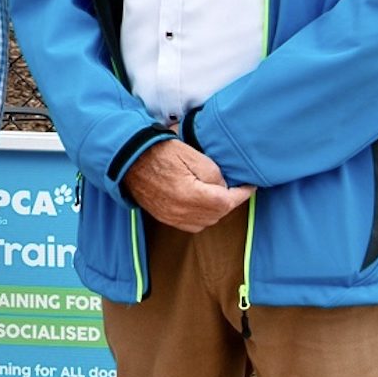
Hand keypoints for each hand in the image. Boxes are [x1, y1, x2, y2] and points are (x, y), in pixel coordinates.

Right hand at [122, 139, 253, 232]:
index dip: (242, 194)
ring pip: (206, 222)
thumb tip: (222, 188)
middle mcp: (181, 211)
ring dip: (216, 210)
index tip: (249, 186)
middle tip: (233, 187)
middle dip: (229, 202)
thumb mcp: (192, 154)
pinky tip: (201, 202)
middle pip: (217, 215)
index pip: (227, 202)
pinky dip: (201, 216)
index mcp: (190, 195)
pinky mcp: (164, 217)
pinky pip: (191, 224)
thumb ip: (213, 174)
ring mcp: (171, 217)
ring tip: (217, 194)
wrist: (128, 158)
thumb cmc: (158, 152)